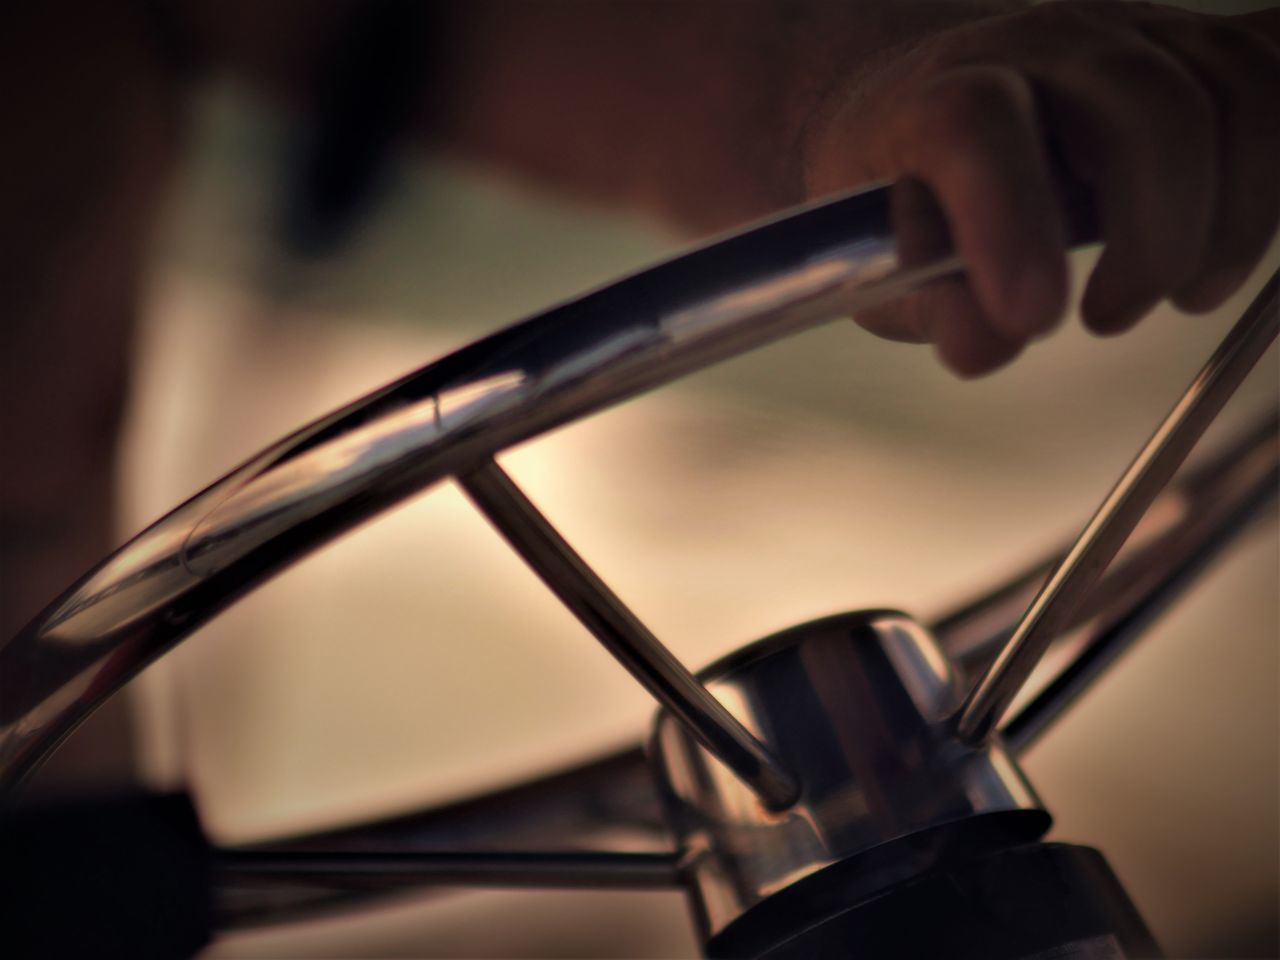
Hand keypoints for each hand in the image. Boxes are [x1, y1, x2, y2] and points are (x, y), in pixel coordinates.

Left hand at [800, 1, 1279, 375]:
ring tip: (1182, 290)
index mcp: (935, 95)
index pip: (974, 123)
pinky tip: (1234, 230)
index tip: (1031, 317)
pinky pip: (1272, 83)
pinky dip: (1273, 169)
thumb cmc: (911, 189)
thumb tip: (990, 342)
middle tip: (1110, 317)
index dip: (1008, 221)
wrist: (932, 102)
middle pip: (1147, 107)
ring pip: (1237, 94)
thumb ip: (935, 307)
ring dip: (1233, 217)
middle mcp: (1039, 43)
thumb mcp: (884, 266)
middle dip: (1155, 238)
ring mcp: (1129, 34)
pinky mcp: (1195, 48)